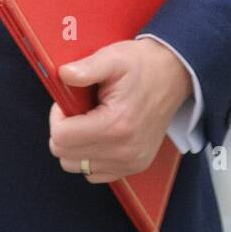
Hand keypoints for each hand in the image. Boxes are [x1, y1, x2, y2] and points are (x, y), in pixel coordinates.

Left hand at [48, 39, 192, 182]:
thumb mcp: (113, 57)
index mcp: (116, 125)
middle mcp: (124, 151)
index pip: (61, 138)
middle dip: (64, 130)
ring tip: (89, 120)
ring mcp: (131, 163)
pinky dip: (89, 156)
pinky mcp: (134, 167)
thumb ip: (86, 67)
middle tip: (78, 109)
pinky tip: (98, 134)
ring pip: (76, 166)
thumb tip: (63, 74)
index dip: (57, 116)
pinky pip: (94, 173)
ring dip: (75, 145)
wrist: (173, 75)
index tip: (68, 101)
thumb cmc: (142, 65)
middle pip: (64, 155)